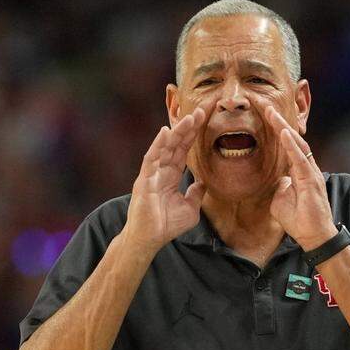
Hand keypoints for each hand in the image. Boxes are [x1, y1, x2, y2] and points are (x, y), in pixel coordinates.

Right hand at [121, 107, 206, 255]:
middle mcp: (161, 170)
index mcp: (171, 175)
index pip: (184, 150)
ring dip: (177, 132)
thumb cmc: (166, 226)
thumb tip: (202, 183)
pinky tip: (166, 132)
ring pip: (165, 147)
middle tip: (202, 110)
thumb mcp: (190, 209)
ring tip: (190, 117)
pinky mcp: (144, 180)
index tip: (205, 118)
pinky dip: (158, 145)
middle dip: (189, 127)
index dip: (194, 134)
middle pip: (176, 144)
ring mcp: (151, 173)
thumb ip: (196, 194)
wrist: (149, 239)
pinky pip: (151, 159)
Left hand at [265, 106, 336, 250]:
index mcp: (299, 170)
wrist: (313, 236)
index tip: (264, 114)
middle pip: (292, 138)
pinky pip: (300, 158)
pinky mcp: (311, 180)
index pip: (286, 145)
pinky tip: (283, 132)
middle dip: (278, 121)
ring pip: (297, 143)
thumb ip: (280, 186)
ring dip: (283, 127)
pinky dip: (291, 145)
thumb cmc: (299, 220)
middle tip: (265, 105)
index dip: (276, 129)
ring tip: (271, 112)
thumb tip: (277, 181)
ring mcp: (310, 172)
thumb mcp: (281, 200)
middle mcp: (306, 167)